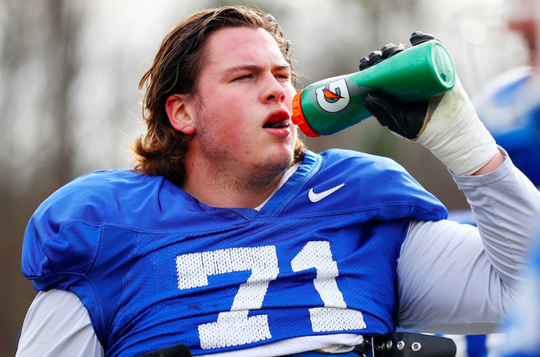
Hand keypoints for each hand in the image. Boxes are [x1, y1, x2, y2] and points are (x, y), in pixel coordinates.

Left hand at [360, 32, 498, 175]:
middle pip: (390, 60)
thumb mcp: (397, 121)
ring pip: (407, 53)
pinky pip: (432, 48)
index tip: (364, 64)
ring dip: (396, 48)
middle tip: (377, 57)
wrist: (448, 129)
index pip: (378, 72)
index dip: (370, 66)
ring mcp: (422, 70)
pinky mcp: (440, 66)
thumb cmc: (419, 127)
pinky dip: (424, 39)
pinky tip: (414, 38)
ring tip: (393, 51)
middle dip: (381, 55)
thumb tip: (368, 96)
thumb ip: (383, 111)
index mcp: (392, 88)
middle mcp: (405, 77)